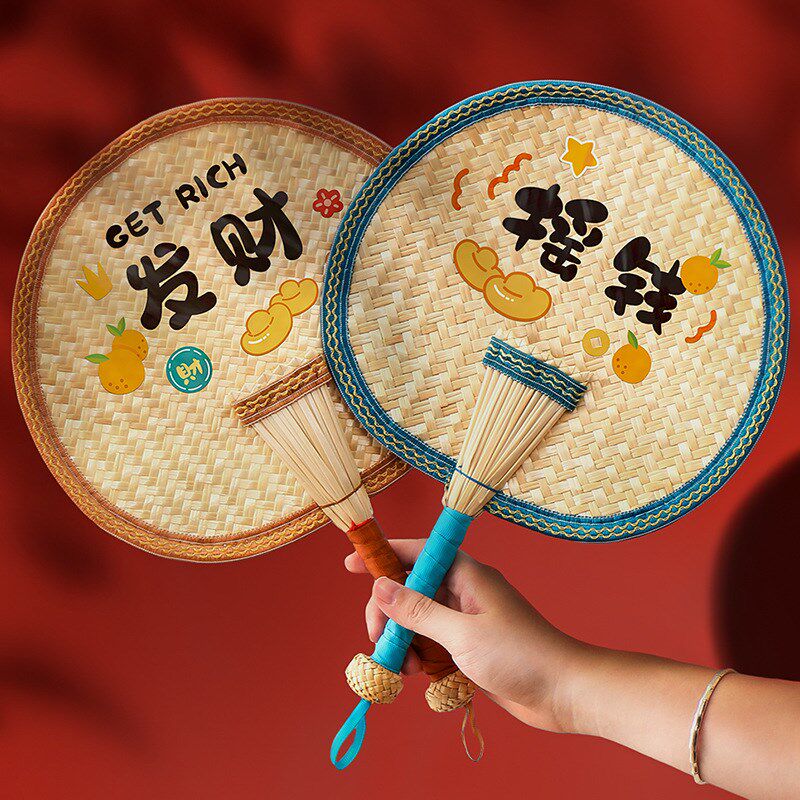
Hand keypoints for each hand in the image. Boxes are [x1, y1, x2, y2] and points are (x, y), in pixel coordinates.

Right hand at [344, 539, 587, 732]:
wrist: (563, 693)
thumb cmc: (520, 655)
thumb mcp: (462, 634)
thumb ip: (418, 611)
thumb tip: (379, 587)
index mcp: (466, 575)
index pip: (417, 553)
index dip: (384, 555)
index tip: (352, 565)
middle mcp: (463, 593)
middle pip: (410, 592)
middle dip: (390, 616)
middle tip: (379, 642)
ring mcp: (465, 622)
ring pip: (417, 623)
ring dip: (404, 644)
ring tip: (404, 670)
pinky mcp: (468, 649)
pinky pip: (431, 647)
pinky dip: (420, 661)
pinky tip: (420, 679)